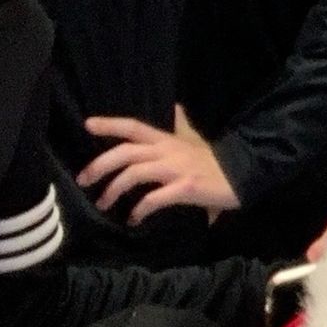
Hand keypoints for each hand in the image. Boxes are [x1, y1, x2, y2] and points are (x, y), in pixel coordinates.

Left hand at [81, 108, 236, 223]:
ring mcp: (176, 170)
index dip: (110, 124)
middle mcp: (167, 151)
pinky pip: (154, 199)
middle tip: (83, 180)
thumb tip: (177, 107)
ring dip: (114, 190)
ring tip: (103, 203)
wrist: (243, 176)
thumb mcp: (196, 139)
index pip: (133, 127)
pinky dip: (140, 209)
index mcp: (166, 140)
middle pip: (125, 153)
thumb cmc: (216, 161)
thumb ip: (182, 125)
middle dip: (100, 165)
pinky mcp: (185, 189)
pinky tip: (133, 219)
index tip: (87, 125)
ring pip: (135, 174)